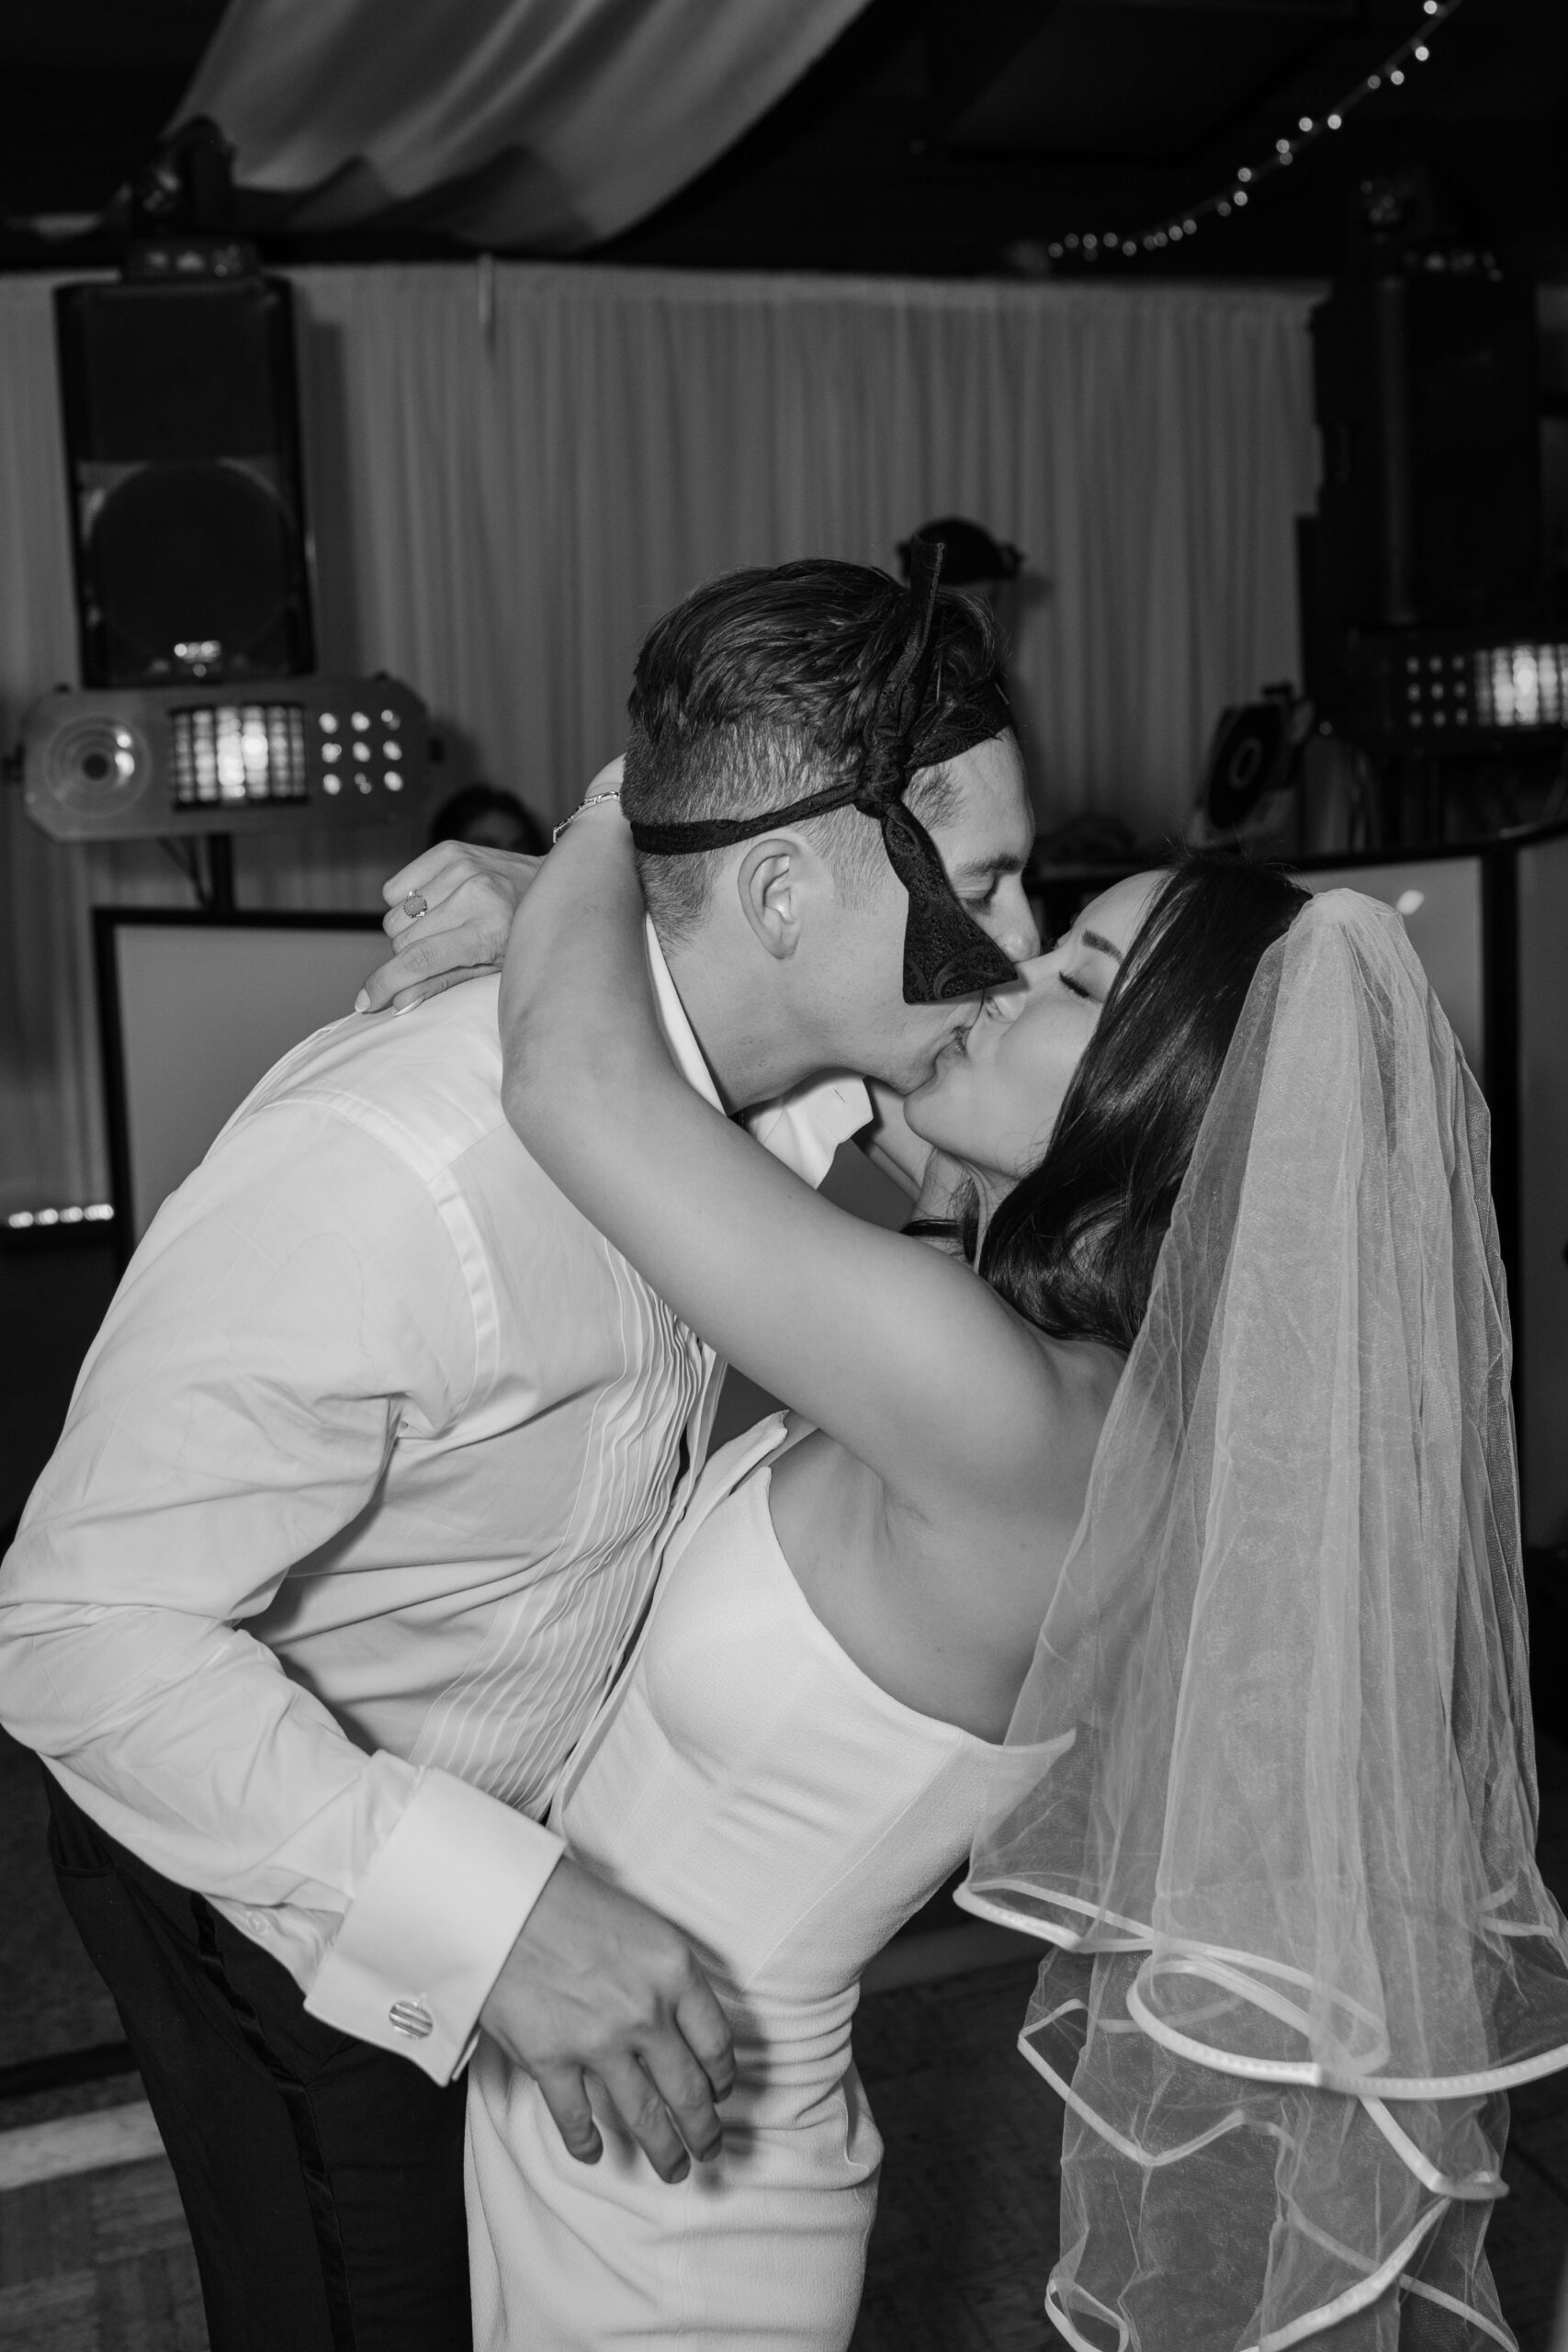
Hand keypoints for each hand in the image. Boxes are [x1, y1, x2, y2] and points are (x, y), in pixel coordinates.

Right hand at [357, 842, 539, 1014]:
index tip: (366, 1001)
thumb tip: (397, 1003)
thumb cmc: (522, 937)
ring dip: (409, 929)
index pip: (420, 959)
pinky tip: (435, 905)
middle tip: (439, 952)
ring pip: (395, 916)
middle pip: (402, 939)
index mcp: (488, 931)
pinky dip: (406, 902)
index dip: (386, 983)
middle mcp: (475, 894)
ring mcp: (462, 868)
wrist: (552, 885)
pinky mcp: (450, 850)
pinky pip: (396, 888)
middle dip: (408, 955)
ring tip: (442, 927)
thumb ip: (442, 984)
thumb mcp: (491, 970)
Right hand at [479, 1854, 733, 2183]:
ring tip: (673, 2169)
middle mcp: (646, 2013)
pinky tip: (594, 2153)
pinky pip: (577, 2119)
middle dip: (702, 2130)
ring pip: (644, 2116)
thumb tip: (682, 2023)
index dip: (723, 2077)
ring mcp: (599, 2041)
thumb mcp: (641, 1925)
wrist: (502, 1901)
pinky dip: (587, 2144)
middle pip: (688, 2090)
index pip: (715, 2042)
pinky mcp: (551, 2060)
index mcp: (674, 1971)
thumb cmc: (569, 1901)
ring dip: (663, 2151)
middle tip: (708, 2150)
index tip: (721, 2093)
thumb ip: (665, 1976)